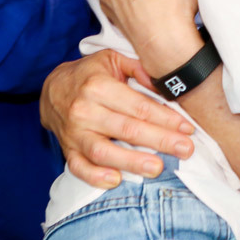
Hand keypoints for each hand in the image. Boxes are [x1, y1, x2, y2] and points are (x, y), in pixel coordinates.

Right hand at [40, 50, 195, 188]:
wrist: (53, 87)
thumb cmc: (89, 74)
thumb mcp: (112, 59)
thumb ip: (138, 68)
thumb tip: (163, 84)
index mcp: (98, 86)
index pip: (138, 106)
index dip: (165, 118)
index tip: (186, 128)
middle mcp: (85, 110)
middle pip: (127, 129)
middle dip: (160, 140)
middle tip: (184, 150)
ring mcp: (74, 132)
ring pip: (104, 151)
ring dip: (132, 162)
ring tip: (157, 167)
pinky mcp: (67, 149)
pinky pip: (79, 167)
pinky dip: (95, 176)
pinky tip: (115, 180)